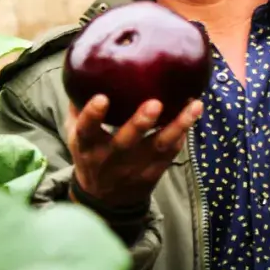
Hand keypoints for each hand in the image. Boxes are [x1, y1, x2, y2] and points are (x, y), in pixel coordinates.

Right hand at [68, 94, 202, 208]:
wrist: (105, 200)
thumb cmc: (91, 155)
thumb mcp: (76, 135)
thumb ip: (78, 107)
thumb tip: (82, 70)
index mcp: (87, 146)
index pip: (86, 130)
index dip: (92, 115)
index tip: (101, 98)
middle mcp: (110, 158)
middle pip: (126, 141)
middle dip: (140, 122)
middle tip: (155, 103)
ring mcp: (134, 168)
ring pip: (159, 147)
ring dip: (177, 126)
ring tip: (193, 105)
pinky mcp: (154, 173)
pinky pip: (171, 153)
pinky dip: (182, 133)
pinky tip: (193, 112)